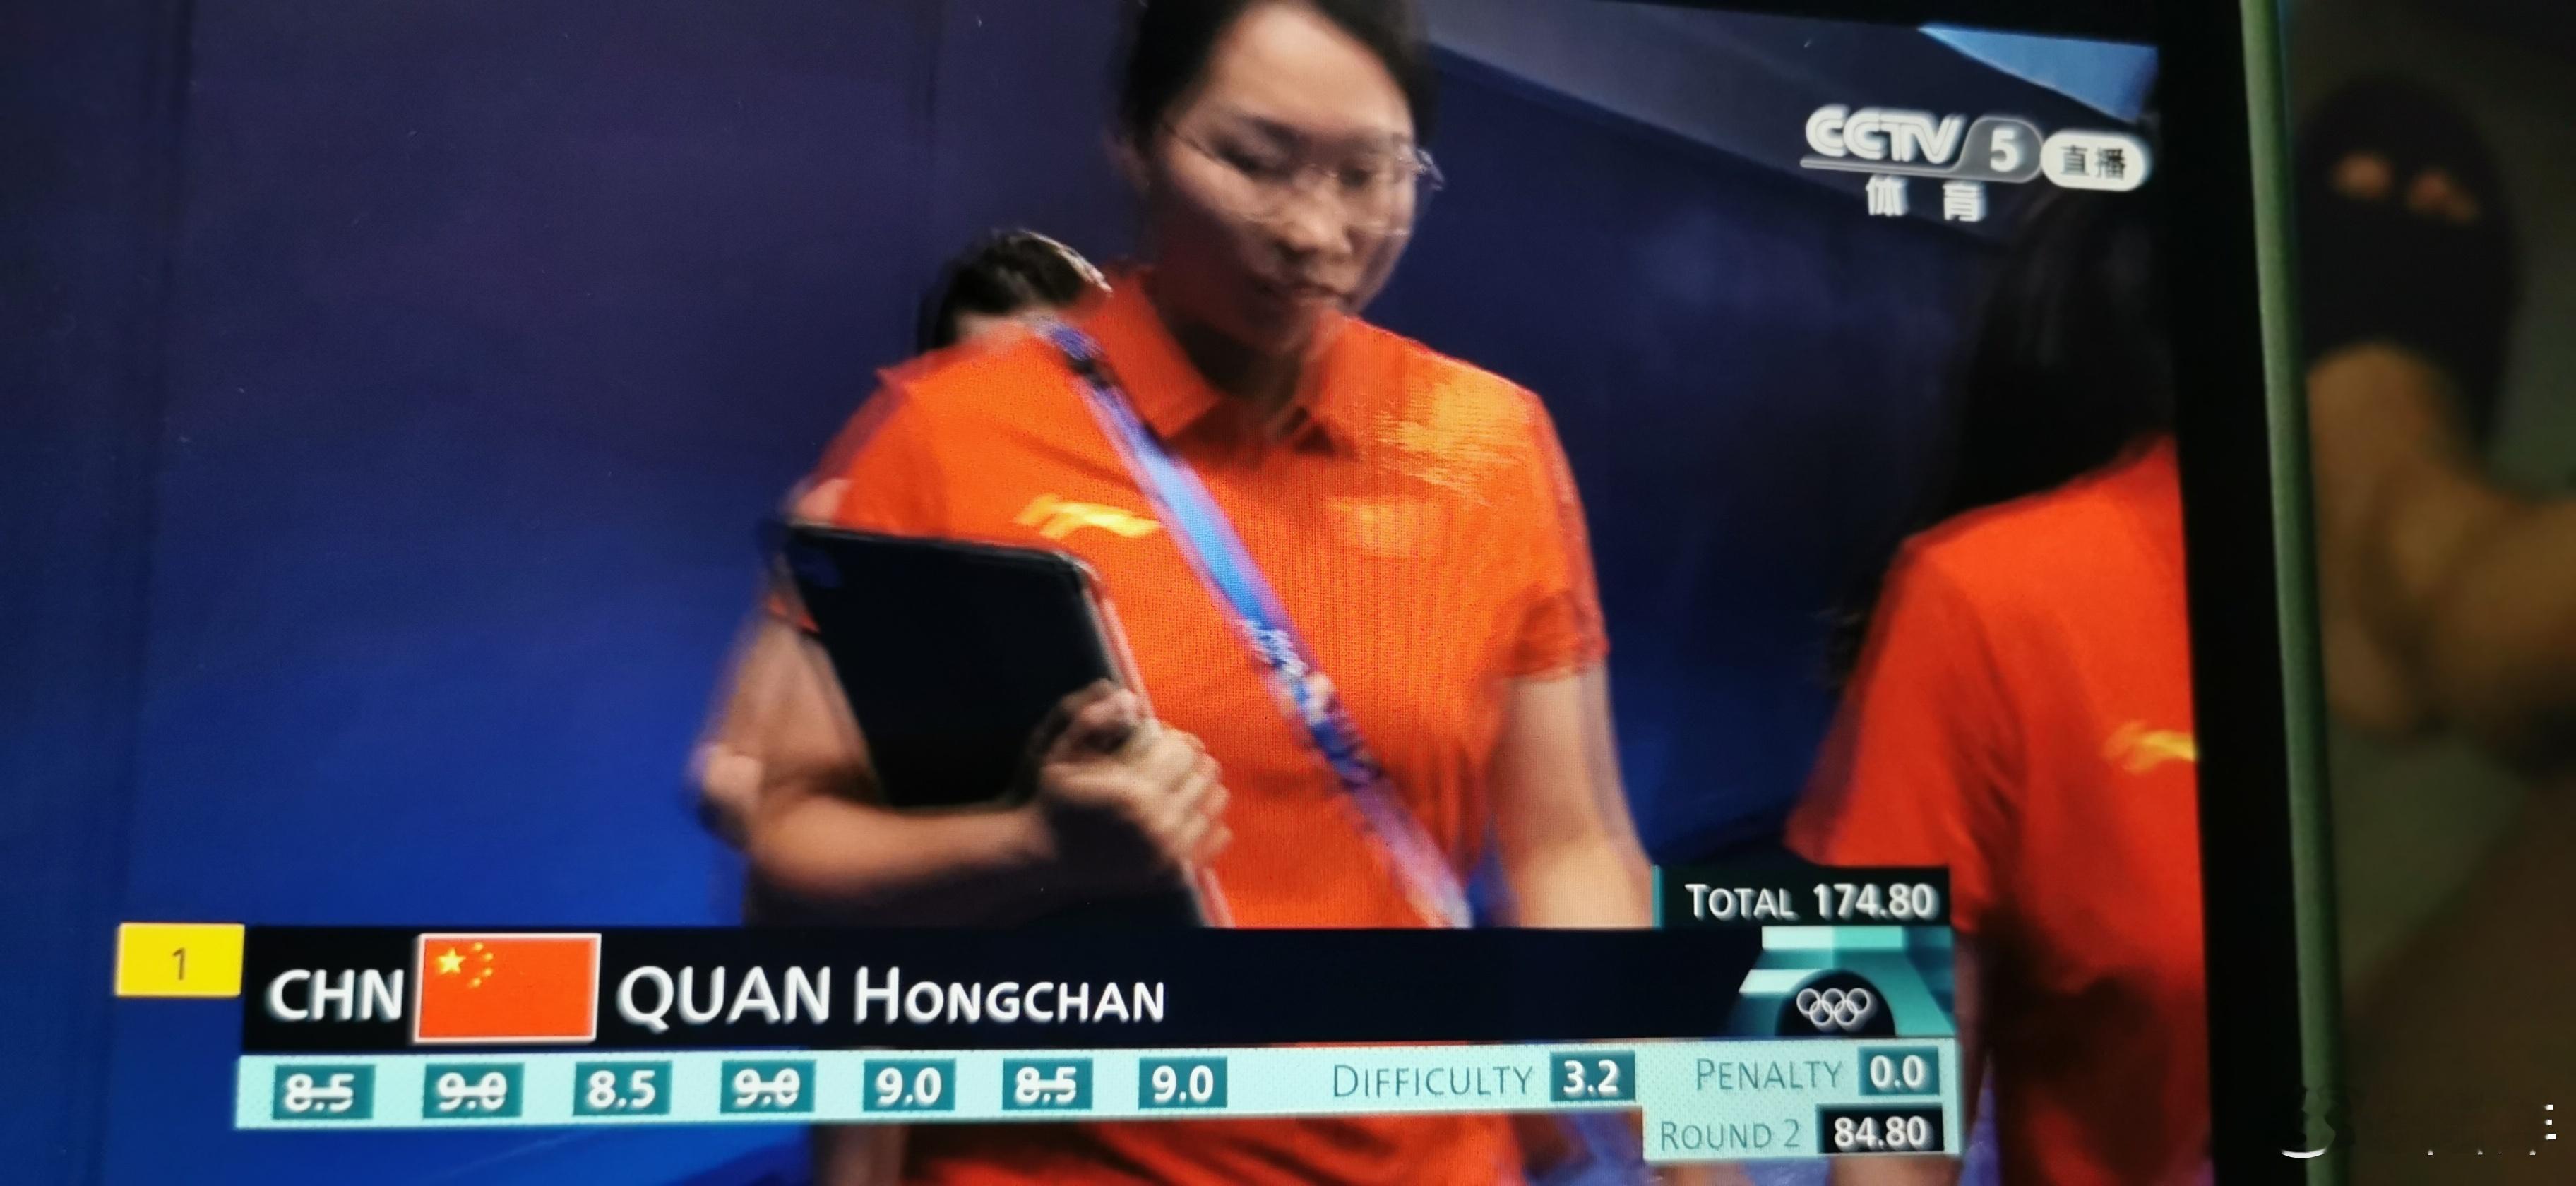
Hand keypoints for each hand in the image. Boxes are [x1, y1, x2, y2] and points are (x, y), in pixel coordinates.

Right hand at [1024, 683, 1229, 896]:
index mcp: (1131, 791)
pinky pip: (1218, 836)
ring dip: (1200, 786)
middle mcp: (1156, 823)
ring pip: (1216, 801)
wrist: (1045, 859)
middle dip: (1188, 760)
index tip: (1157, 740)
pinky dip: (1209, 819)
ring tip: (1177, 783)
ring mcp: (1169, 852)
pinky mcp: (1174, 873)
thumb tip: (1130, 697)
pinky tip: (1187, 811)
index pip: (1184, 749)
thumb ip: (1090, 720)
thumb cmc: (1054, 801)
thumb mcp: (1059, 754)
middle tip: (1168, 760)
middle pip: (1205, 773)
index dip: (1172, 738)